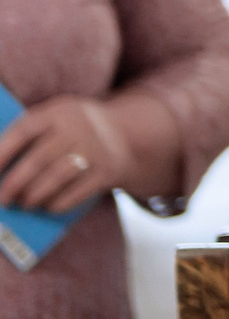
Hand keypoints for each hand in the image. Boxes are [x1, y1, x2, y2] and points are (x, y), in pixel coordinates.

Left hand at [0, 95, 131, 212]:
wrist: (126, 135)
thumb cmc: (75, 130)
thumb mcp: (57, 118)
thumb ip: (31, 133)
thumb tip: (1, 167)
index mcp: (60, 111)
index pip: (25, 130)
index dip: (3, 151)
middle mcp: (79, 127)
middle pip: (40, 158)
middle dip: (16, 183)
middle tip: (2, 199)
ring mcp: (96, 149)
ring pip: (58, 177)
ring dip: (35, 195)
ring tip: (24, 204)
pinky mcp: (107, 171)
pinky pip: (78, 191)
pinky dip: (59, 203)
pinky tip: (48, 207)